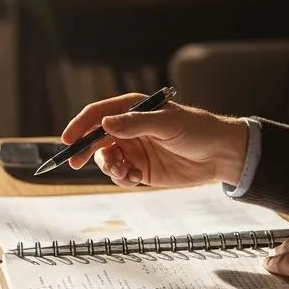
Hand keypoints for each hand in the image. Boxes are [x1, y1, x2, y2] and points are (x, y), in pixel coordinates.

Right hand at [61, 94, 247, 187]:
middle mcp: (129, 128)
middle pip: (95, 138)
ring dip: (108, 167)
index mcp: (132, 109)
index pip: (98, 114)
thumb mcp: (166, 123)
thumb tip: (104, 123)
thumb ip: (135, 124)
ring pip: (106, 159)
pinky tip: (136, 178)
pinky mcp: (141, 169)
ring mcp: (134, 149)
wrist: (220, 155)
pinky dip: (122, 179)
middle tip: (75, 162)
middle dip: (84, 150)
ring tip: (123, 171)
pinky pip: (120, 175)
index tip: (68, 139)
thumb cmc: (197, 130)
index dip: (80, 125)